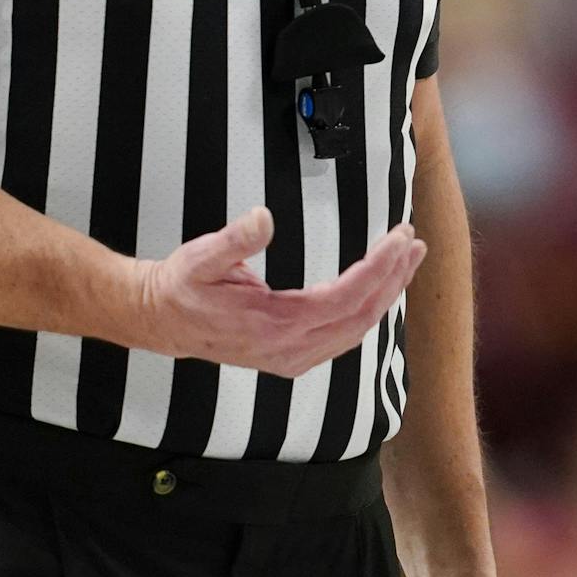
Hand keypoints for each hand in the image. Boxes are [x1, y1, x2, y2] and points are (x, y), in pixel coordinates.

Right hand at [130, 210, 424, 376]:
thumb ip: (234, 240)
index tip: (400, 237)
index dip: (379, 268)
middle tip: (414, 241)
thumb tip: (264, 217)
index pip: (345, 297)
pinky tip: (380, 289)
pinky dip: (368, 310)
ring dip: (387, 293)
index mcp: (274, 325)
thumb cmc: (184, 285)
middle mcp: (290, 349)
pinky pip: (343, 337)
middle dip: (394, 278)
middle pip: (361, 315)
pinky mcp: (291, 358)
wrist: (162, 321)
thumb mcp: (201, 256)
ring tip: (408, 259)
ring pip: (356, 329)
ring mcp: (292, 358)